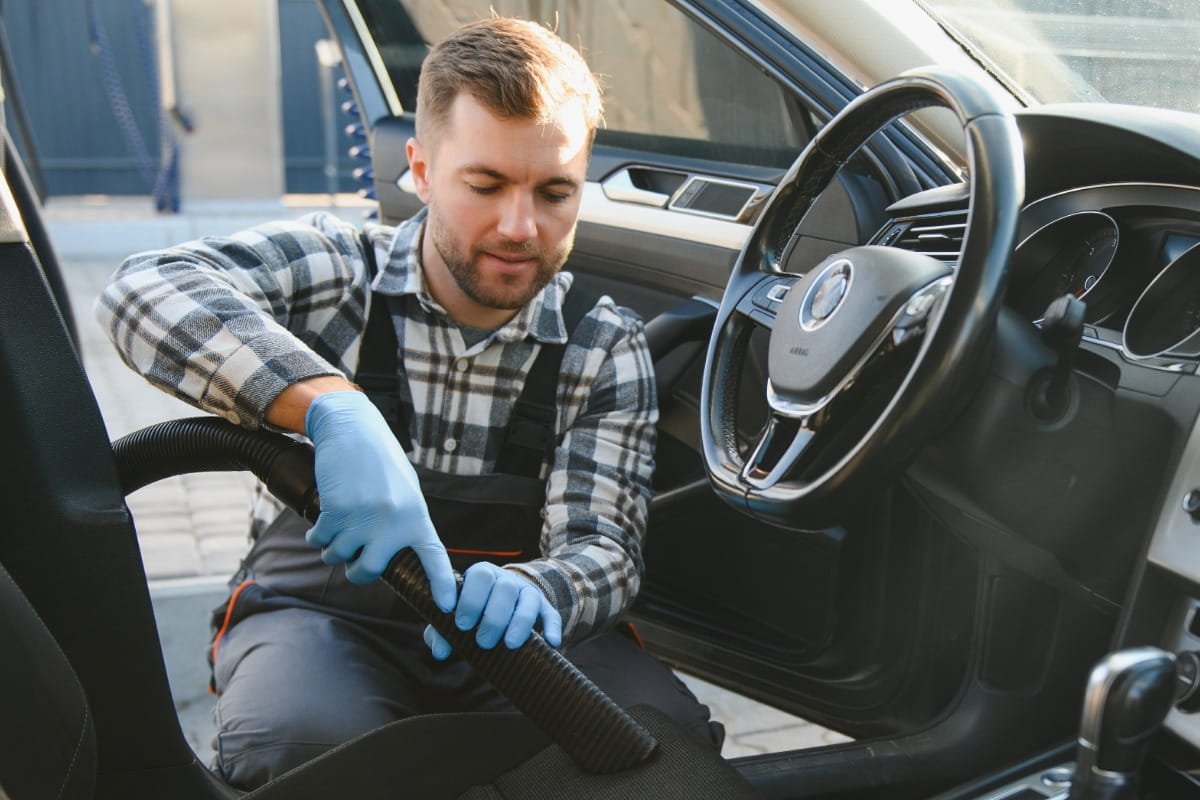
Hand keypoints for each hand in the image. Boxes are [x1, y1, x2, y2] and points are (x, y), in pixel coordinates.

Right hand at [304, 390, 455, 612]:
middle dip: (356, 571)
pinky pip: (320, 540)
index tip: (448, 607)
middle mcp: (393, 521)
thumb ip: (404, 523)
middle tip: (354, 563)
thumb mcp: (405, 491)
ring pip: (338, 556)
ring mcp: (364, 518)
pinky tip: (321, 524)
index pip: (434, 558)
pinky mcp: (336, 511)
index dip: (442, 585)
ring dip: (331, 550)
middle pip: (369, 571)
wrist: (352, 429)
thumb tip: (396, 556)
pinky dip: (316, 536)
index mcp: (416, 516)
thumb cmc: (379, 462)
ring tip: (334, 532)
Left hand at [423, 562, 561, 659]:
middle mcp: (506, 580)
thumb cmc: (472, 612)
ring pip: (529, 598)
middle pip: (506, 588)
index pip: (480, 576)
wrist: (501, 601)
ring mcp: (526, 592)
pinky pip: (551, 613)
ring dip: (520, 622)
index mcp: (481, 575)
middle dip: (494, 617)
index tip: (462, 624)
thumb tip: (439, 651)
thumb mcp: (455, 617)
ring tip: (509, 645)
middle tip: (482, 642)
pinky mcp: (543, 607)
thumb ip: (442, 631)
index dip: (471, 599)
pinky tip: (551, 643)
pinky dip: (552, 627)